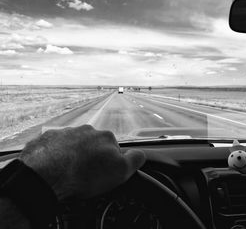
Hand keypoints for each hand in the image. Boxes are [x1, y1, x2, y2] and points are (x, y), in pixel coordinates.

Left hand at [19, 125, 145, 199]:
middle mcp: (87, 130)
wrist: (45, 174)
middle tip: (85, 174)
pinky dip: (57, 155)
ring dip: (74, 155)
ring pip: (75, 144)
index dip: (110, 163)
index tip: (103, 173)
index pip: (114, 149)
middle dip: (91, 157)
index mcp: (106, 137)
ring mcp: (67, 132)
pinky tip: (55, 167)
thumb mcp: (120, 171)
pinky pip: (56, 146)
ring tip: (69, 172)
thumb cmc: (83, 174)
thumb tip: (140, 154)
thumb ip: (135, 160)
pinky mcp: (48, 138)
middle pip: (94, 145)